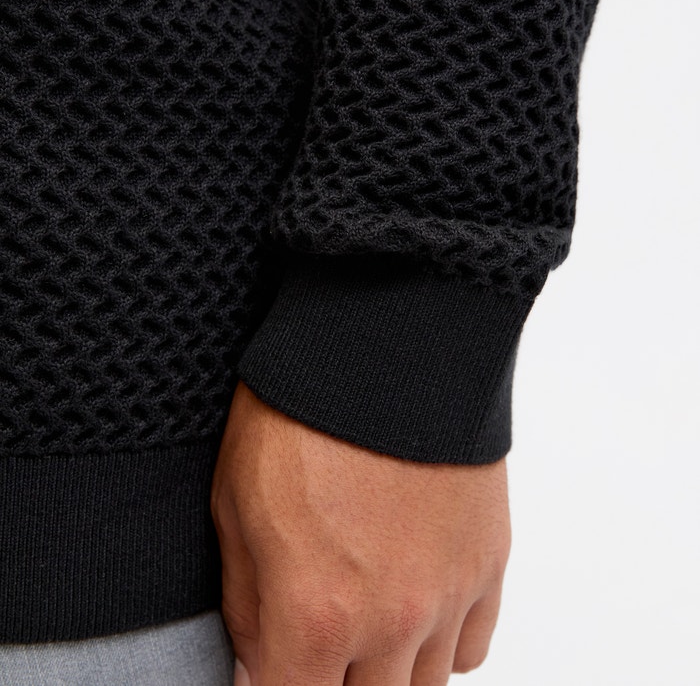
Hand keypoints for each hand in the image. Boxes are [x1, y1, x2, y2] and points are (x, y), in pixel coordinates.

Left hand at [210, 379, 510, 684]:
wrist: (382, 341)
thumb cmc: (298, 409)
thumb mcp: (235, 506)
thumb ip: (247, 608)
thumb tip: (259, 666)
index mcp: (314, 614)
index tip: (274, 668)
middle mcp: (391, 620)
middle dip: (331, 682)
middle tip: (315, 644)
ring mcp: (448, 593)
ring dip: (385, 669)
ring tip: (361, 619)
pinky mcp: (488, 559)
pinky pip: (470, 647)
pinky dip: (439, 642)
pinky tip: (411, 602)